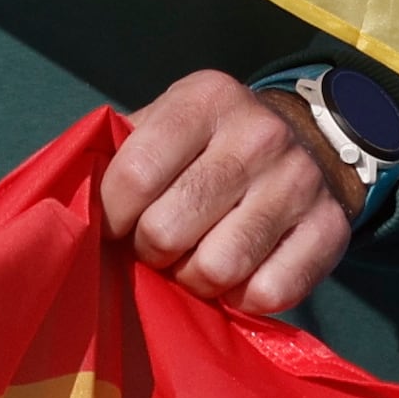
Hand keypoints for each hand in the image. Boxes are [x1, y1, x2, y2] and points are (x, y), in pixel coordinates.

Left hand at [99, 71, 359, 316]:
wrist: (310, 138)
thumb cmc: (210, 144)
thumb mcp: (167, 123)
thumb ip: (118, 153)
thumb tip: (67, 202)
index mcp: (206, 99)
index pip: (135, 174)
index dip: (112, 216)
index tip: (115, 226)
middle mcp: (258, 134)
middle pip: (169, 229)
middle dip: (151, 250)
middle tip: (158, 245)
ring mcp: (299, 181)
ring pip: (218, 267)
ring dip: (195, 279)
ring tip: (195, 260)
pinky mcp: (331, 227)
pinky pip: (270, 293)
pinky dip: (243, 298)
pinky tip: (240, 275)